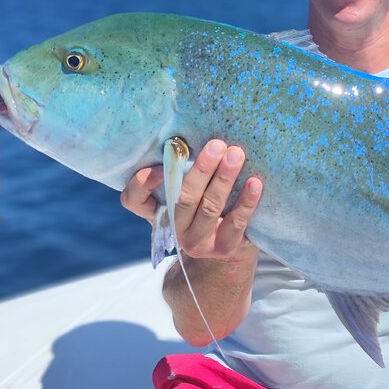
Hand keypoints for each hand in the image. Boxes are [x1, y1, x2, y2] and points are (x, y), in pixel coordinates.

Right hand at [120, 140, 262, 263]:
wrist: (227, 253)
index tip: (160, 164)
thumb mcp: (189, 195)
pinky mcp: (225, 248)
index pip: (134, 200)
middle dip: (202, 169)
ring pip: (210, 207)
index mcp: (160, 212)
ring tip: (236, 155)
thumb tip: (196, 134)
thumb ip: (184, 173)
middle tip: (217, 145)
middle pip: (183, 198)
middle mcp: (176, 230)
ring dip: (224, 178)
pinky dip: (246, 201)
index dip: (142, 182)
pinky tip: (254, 183)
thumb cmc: (206, 209)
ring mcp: (199, 242)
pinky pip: (236, 222)